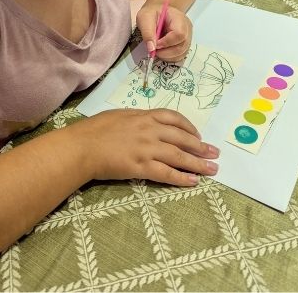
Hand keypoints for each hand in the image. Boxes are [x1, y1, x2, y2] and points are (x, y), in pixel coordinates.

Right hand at [81, 110, 218, 188]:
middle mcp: (149, 130)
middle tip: (214, 153)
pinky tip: (193, 181)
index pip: (173, 118)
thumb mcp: (118, 116)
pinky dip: (182, 178)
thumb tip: (148, 124)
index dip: (189, 127)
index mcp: (143, 115)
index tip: (198, 135)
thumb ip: (136, 120)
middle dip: (201, 146)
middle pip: (182, 138)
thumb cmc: (95, 129)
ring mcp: (147, 148)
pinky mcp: (142, 167)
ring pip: (179, 156)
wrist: (83, 146)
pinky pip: (167, 173)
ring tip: (212, 169)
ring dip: (198, 164)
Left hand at [136, 0, 192, 61]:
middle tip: (154, 51)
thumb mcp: (145, 17)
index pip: (179, 33)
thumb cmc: (152, 13)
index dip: (167, 42)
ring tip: (157, 51)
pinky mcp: (184, 45)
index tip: (155, 44)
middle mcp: (187, 29)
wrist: (158, 12)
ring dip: (168, 56)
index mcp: (179, 18)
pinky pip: (180, 56)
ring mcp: (187, 38)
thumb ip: (147, 32)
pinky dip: (170, 57)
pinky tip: (162, 52)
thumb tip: (151, 48)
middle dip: (166, 52)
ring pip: (182, 53)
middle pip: (182, 46)